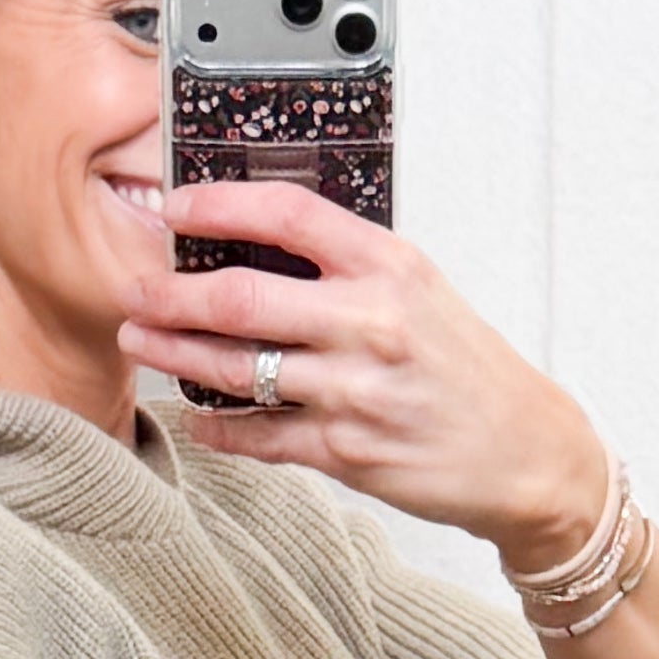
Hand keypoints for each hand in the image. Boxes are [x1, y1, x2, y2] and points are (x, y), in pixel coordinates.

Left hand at [115, 180, 613, 579]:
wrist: (525, 452)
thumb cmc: (467, 368)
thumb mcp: (421, 291)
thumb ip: (348, 267)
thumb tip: (259, 245)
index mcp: (389, 266)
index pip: (288, 214)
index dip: (218, 206)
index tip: (175, 208)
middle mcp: (370, 323)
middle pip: (241, 299)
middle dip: (170, 295)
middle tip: (133, 291)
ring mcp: (356, 391)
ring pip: (239, 370)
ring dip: (177, 356)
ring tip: (142, 343)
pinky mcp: (347, 451)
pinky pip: (260, 437)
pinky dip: (218, 427)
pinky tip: (195, 416)